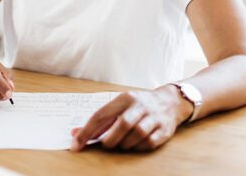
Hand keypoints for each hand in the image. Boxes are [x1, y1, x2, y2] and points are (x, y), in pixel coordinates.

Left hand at [70, 86, 192, 151]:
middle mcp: (140, 105)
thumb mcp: (119, 107)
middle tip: (106, 145)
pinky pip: (149, 142)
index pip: (101, 115)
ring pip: (137, 134)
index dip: (87, 131)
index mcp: (124, 98)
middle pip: (122, 124)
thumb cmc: (137, 106)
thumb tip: (75, 134)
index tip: (76, 144)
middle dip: (110, 139)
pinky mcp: (164, 129)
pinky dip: (138, 147)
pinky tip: (134, 145)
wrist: (170, 101)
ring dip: (125, 144)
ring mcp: (154, 117)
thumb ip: (99, 121)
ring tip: (121, 145)